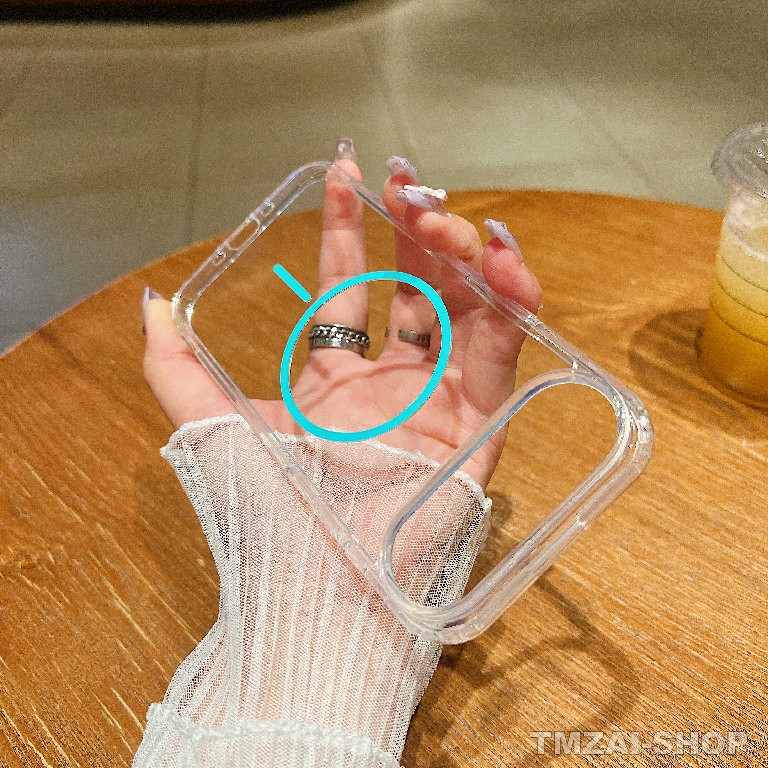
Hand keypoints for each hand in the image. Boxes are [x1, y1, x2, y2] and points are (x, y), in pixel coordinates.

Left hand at [143, 143, 540, 486]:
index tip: (347, 173)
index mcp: (335, 381)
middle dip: (415, 233)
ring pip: (465, 314)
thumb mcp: (210, 428)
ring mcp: (438, 404)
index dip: (347, 231)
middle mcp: (392, 386)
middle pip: (414, 291)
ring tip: (453, 220)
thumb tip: (149, 302)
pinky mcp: (479, 429)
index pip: (348, 288)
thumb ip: (175, 366)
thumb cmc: (265, 511)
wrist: (316, 587)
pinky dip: (509, 308)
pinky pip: (500, 357)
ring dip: (463, 260)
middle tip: (410, 184)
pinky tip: (503, 262)